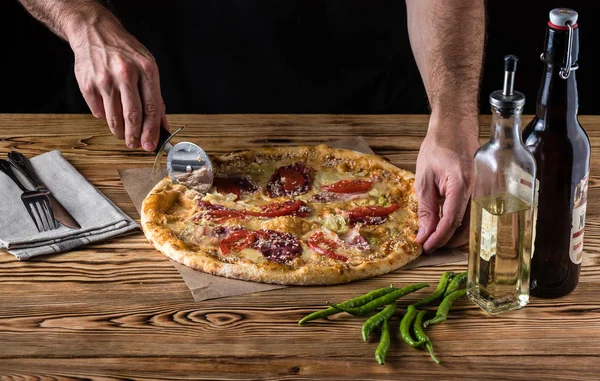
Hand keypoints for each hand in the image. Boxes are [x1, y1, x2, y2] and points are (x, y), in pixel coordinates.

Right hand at [69, 16, 166, 150]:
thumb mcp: (148, 67)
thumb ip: (156, 98)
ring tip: (124, 134)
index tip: (151, 145)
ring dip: (120, 132)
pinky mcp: (88, 84)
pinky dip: (105, 117)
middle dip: (135, 137)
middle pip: (132, 116)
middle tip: (135, 145)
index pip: (152, 108)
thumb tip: (162, 126)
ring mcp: (105, 79)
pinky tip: (109, 111)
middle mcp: (126, 74)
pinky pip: (98, 111)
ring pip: (114, 118)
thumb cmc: (125, 52)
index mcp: (146, 70)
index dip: (152, 131)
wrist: (94, 32)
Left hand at [415, 117, 479, 252]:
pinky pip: (477, 215)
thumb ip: (426, 208)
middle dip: (447, 241)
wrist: (455, 127)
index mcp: (461, 183)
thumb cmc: (438, 147)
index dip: (438, 238)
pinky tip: (448, 226)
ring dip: (455, 236)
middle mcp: (479, 189)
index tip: (425, 247)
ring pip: (474, 224)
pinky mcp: (487, 192)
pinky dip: (462, 225)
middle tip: (428, 244)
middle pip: (467, 228)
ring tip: (435, 237)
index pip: (452, 220)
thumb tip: (424, 234)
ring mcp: (487, 191)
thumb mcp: (424, 178)